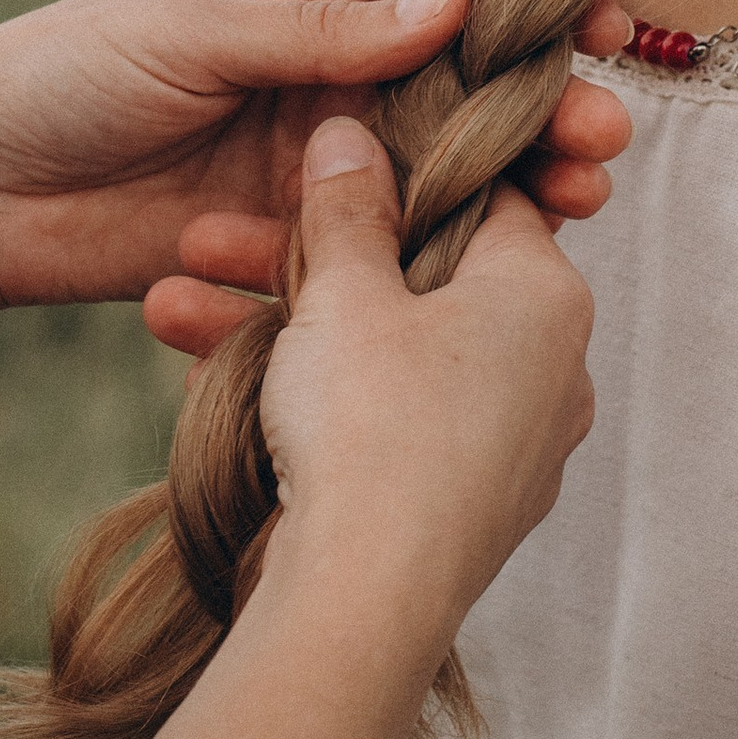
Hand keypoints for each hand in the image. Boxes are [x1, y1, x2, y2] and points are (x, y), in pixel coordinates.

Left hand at [0, 0, 629, 416]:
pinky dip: (409, 261)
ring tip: (574, 206)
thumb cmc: (60, 72)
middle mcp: (327, 70)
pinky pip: (369, 251)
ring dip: (505, 190)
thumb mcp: (189, 31)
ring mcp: (314, 161)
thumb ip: (320, 30)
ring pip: (436, 174)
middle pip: (460, 87)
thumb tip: (450, 4)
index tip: (600, 22)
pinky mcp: (291, 242)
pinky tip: (454, 270)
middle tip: (600, 139)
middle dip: (537, 110)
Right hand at [260, 117, 597, 640]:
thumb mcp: (343, 295)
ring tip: (183, 315)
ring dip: (291, 335)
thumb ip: (346, 209)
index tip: (316, 179)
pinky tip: (227, 395)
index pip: (482, 199)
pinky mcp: (473, 505)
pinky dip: (319, 405)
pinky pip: (392, 427)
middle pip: (426, 281)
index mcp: (548, 295)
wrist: (366, 603)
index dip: (391, 178)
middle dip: (314, 265)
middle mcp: (554, 368)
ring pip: (394, 358)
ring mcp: (517, 445)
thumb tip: (351, 136)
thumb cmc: (370, 430)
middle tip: (219, 246)